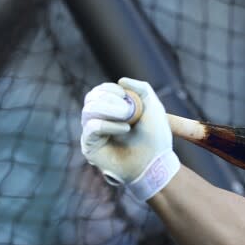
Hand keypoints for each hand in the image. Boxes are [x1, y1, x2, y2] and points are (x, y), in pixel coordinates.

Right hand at [80, 77, 178, 200]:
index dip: (110, 89)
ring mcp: (93, 134)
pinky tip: (125, 129)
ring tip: (128, 119)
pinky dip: (109, 125)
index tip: (125, 96)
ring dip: (109, 110)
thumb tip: (121, 81)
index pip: (100, 91)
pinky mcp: (90, 146)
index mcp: (112, 110)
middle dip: (109, 99)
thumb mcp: (154, 108)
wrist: (156, 164)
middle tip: (127, 109)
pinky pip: (92, 127)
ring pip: (88, 110)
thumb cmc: (156, 139)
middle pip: (91, 98)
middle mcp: (99, 120)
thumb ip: (143, 89)